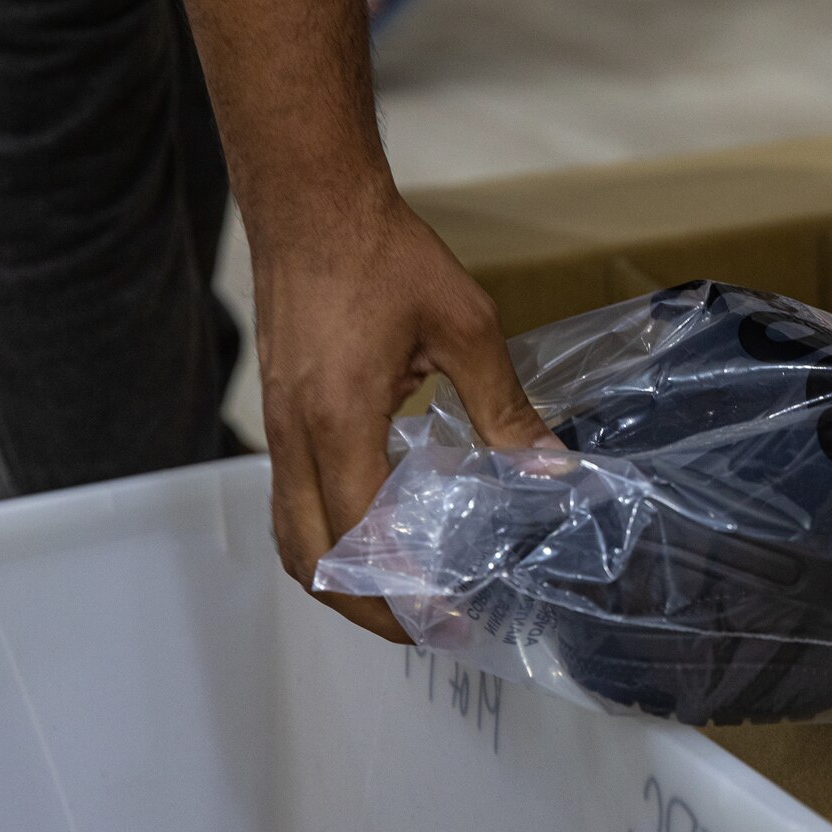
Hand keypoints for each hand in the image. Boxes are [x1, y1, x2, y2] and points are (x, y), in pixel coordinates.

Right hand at [251, 182, 558, 641]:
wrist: (312, 204)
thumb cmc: (385, 255)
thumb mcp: (466, 328)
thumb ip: (506, 408)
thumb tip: (552, 469)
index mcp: (339, 419)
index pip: (362, 535)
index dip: (403, 587)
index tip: (449, 617)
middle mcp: (295, 435)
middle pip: (311, 560)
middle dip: (368, 607)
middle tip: (431, 627)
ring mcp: (279, 428)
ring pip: (292, 537)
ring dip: (341, 579)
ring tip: (406, 597)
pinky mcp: (280, 416)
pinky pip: (291, 502)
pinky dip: (327, 539)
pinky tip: (378, 535)